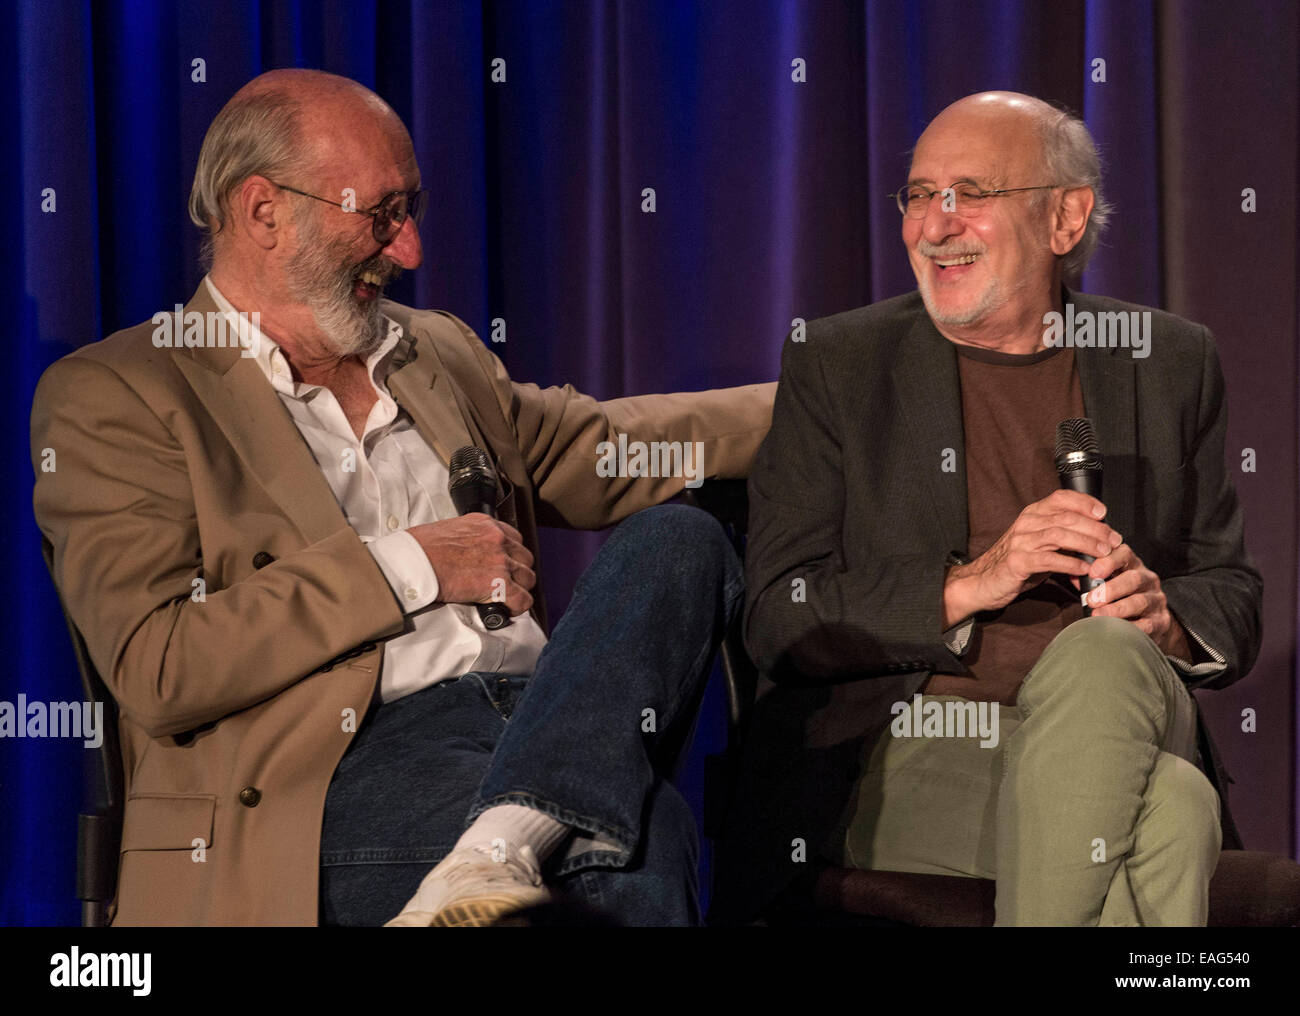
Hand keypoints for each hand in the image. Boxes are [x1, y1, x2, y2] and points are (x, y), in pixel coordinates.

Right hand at [407, 514, 535, 615]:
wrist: (414, 562)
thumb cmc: (420, 548)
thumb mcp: (449, 530)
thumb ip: (468, 538)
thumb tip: (469, 553)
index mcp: (485, 524)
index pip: (514, 538)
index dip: (511, 555)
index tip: (504, 564)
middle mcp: (497, 539)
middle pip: (524, 558)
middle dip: (517, 571)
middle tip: (504, 582)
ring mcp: (501, 561)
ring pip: (528, 578)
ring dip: (518, 589)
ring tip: (504, 597)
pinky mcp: (499, 584)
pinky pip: (522, 599)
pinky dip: (516, 607)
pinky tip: (505, 609)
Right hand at [943, 489, 1121, 625]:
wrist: (985, 581)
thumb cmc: (1018, 562)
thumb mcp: (1040, 543)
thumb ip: (1064, 537)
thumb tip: (1098, 540)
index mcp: (1032, 514)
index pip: (1060, 498)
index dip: (1084, 502)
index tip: (1104, 513)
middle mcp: (1026, 523)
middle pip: (1066, 518)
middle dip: (1095, 528)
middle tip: (1113, 540)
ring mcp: (1021, 542)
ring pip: (1060, 535)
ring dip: (1087, 544)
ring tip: (1104, 553)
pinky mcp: (1018, 562)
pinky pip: (1049, 559)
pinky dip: (1070, 563)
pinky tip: (1083, 569)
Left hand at [1082, 542, 1190, 656]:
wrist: (1153, 622)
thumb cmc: (1123, 598)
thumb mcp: (1110, 582)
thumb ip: (1091, 577)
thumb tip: (1073, 572)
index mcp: (1133, 566)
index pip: (1124, 554)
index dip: (1109, 561)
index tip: (1092, 572)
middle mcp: (1148, 580)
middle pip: (1133, 579)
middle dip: (1110, 589)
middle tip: (1091, 599)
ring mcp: (1156, 600)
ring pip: (1139, 601)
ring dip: (1116, 609)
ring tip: (1098, 615)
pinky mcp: (1161, 621)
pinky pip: (1147, 624)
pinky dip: (1130, 627)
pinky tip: (1115, 629)